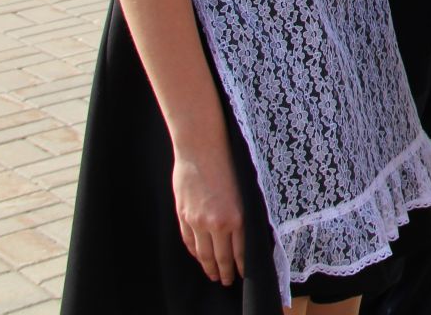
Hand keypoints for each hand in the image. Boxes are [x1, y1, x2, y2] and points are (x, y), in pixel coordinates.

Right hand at [173, 130, 244, 284]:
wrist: (201, 148)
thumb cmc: (230, 163)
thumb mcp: (245, 190)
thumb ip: (243, 214)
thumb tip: (247, 233)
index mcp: (237, 217)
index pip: (240, 251)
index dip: (241, 266)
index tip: (243, 275)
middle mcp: (216, 223)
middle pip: (221, 257)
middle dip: (225, 272)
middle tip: (227, 282)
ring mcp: (197, 221)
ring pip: (203, 253)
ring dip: (209, 267)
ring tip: (213, 276)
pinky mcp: (183, 215)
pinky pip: (188, 241)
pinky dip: (194, 252)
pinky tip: (199, 257)